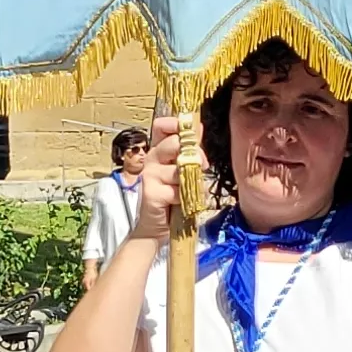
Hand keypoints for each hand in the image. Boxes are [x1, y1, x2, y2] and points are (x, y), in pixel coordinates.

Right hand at [138, 114, 187, 232]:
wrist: (157, 226)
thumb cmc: (171, 197)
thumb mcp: (183, 170)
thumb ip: (190, 149)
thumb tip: (198, 126)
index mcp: (158, 150)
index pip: (161, 126)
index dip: (177, 124)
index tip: (191, 133)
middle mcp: (152, 159)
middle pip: (174, 143)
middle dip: (195, 154)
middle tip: (201, 166)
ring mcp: (150, 175)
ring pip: (180, 169)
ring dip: (192, 183)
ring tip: (188, 192)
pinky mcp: (152, 193)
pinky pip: (178, 190)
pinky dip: (186, 199)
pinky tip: (181, 204)